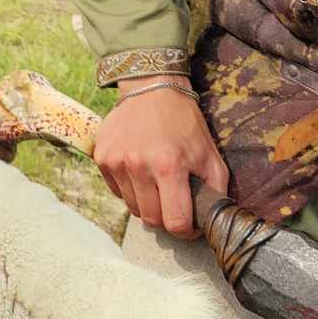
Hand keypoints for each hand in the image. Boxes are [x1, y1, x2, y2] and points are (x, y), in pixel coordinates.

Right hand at [92, 78, 230, 240]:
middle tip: (173, 201)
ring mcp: (116, 162)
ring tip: (156, 182)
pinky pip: (117, 191)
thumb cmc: (184, 123)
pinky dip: (130, 188)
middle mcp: (138, 166)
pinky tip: (139, 170)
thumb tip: (212, 221)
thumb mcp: (210, 154)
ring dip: (146, 202)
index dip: (186, 229)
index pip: (175, 223)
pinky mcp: (101, 157)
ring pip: (132, 208)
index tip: (189, 222)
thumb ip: (215, 191)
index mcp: (169, 166)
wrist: (151, 89)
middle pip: (151, 220)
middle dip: (165, 217)